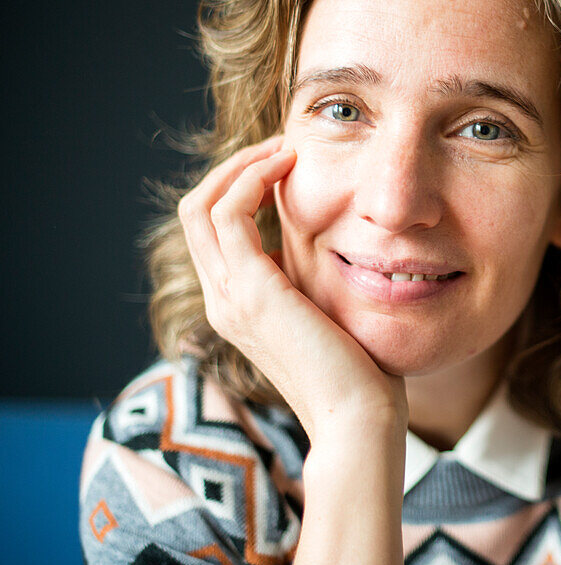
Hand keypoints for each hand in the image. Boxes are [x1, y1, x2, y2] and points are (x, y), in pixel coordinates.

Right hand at [178, 136, 407, 444]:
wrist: (359, 418)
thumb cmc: (360, 372)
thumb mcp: (330, 312)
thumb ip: (316, 279)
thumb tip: (337, 245)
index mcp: (238, 304)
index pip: (214, 229)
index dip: (241, 187)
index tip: (286, 164)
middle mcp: (223, 299)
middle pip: (197, 210)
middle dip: (236, 168)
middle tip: (283, 147)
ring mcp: (230, 297)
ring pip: (203, 205)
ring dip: (243, 166)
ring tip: (286, 148)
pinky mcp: (251, 291)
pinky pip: (229, 213)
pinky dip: (252, 179)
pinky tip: (290, 166)